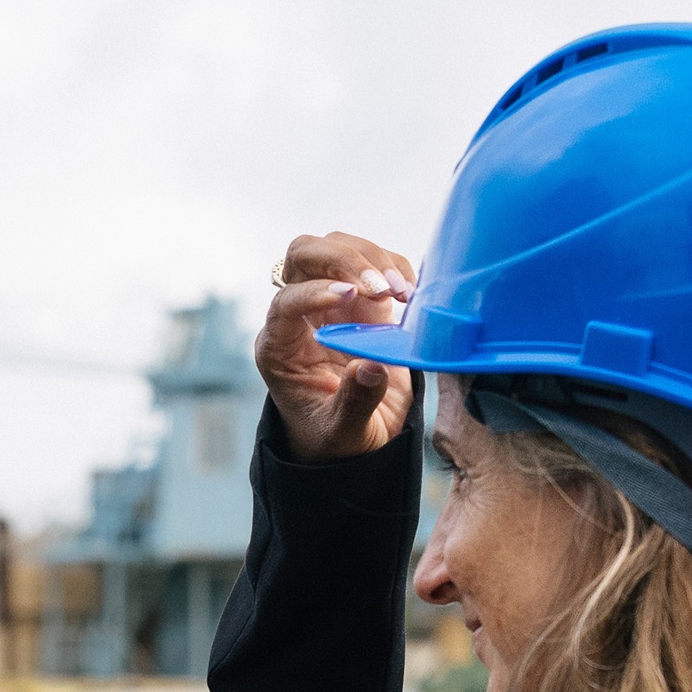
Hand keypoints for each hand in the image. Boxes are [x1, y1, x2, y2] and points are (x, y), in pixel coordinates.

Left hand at [253, 234, 419, 462]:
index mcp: (281, 349)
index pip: (285, 302)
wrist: (356, 442)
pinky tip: (411, 293)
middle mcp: (301, 318)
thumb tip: (370, 367)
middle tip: (378, 285)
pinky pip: (376, 264)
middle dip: (341, 258)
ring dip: (373, 260)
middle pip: (303, 255)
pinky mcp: (365, 304)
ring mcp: (333, 305)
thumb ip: (354, 403)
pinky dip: (395, 267)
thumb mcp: (343, 433)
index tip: (350, 295)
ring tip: (403, 293)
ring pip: (339, 248)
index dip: (314, 292)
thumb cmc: (337, 441)